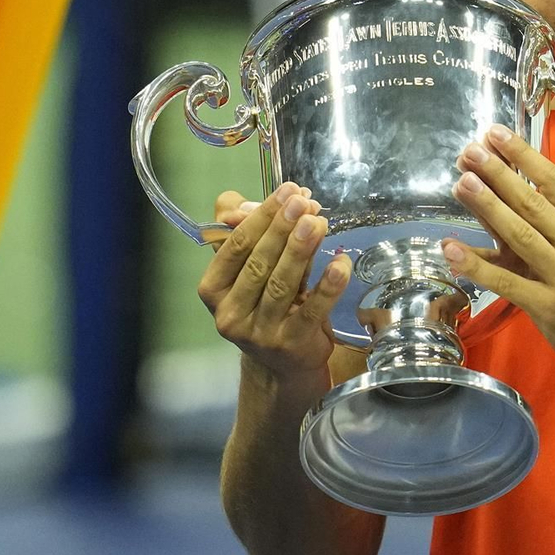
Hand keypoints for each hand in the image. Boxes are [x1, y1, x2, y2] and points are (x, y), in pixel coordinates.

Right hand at [198, 181, 352, 379]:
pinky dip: (328, 285)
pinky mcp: (290, 344)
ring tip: (318, 222)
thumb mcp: (252, 270)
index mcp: (213, 289)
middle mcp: (230, 313)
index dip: (261, 216)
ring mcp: (259, 333)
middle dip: (282, 228)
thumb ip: (252, 234)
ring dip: (301, 250)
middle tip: (303, 201)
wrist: (284, 362)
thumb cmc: (266, 304)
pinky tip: (341, 263)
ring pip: (281, 284)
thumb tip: (256, 201)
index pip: (235, 246)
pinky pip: (312, 310)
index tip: (286, 192)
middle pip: (258, 263)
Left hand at [442, 125, 554, 380]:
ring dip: (487, 207)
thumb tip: (514, 187)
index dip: (523, 156)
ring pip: (519, 235)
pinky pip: (505, 282)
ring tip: (461, 182)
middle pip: (532, 203)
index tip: (496, 133)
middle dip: (498, 174)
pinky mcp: (546, 307)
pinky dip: (476, 265)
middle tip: (469, 151)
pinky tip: (450, 248)